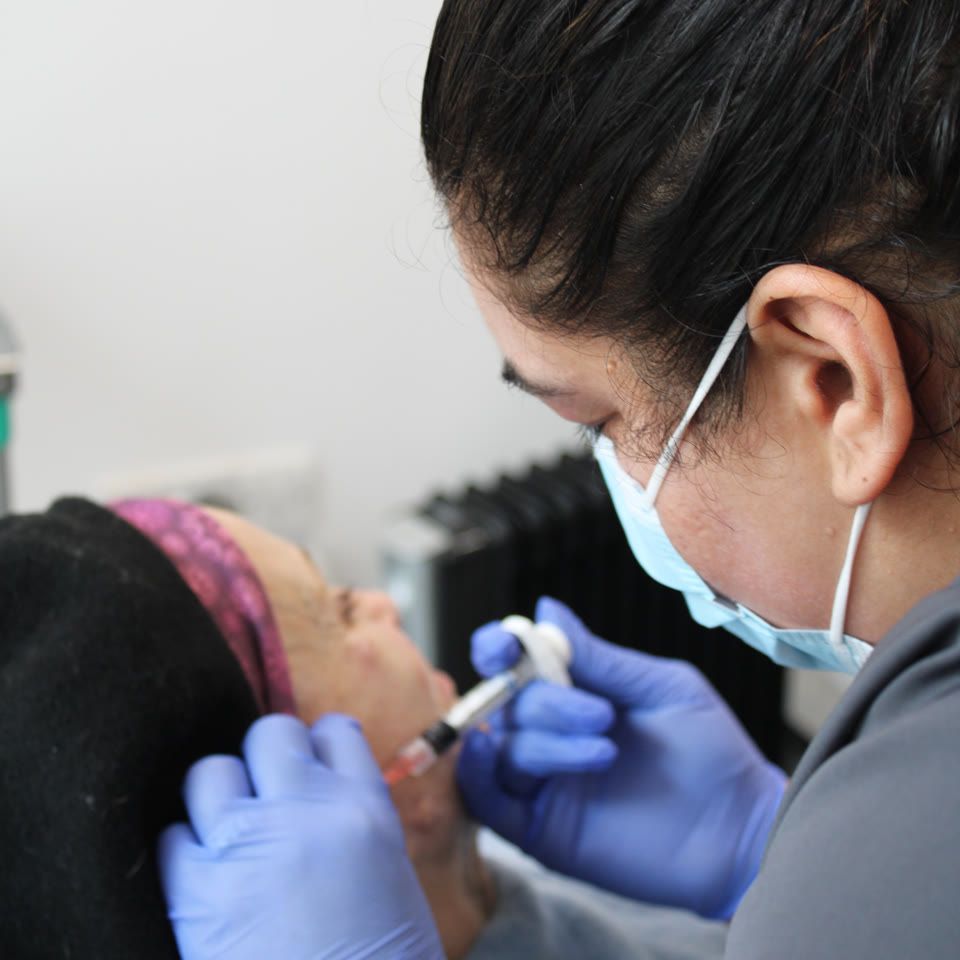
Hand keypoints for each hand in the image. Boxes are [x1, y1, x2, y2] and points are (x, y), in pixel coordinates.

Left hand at [158, 713, 443, 959]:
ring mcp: (249, 849)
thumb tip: (318, 790)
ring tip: (231, 832)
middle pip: (270, 734)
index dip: (318, 746)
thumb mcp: (392, 879)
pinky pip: (171, 839)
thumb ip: (354, 822)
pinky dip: (183, 854)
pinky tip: (205, 877)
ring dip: (219, 799)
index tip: (310, 764)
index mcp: (366, 811)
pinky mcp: (198, 897)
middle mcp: (307, 814)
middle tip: (268, 794)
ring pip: (210, 773)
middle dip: (266, 759)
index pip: (334, 732)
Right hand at [458, 597, 785, 918]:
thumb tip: (545, 609)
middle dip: (546, 702)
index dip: (498, 649)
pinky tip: (494, 754)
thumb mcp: (658, 688)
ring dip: (543, 742)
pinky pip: (486, 801)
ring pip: (503, 749)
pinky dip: (477, 774)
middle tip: (602, 715)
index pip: (513, 665)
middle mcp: (550, 735)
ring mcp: (544, 783)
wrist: (739, 829)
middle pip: (507, 704)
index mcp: (574, 694)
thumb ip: (598, 657)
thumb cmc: (710, 750)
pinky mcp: (540, 832)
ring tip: (604, 751)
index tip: (507, 645)